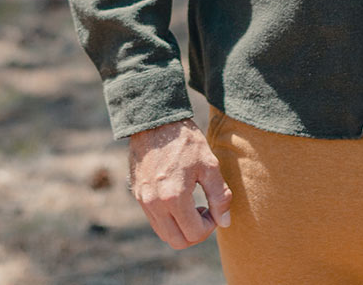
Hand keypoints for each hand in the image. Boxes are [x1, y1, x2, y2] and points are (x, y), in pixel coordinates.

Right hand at [128, 118, 232, 248]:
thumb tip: (224, 222)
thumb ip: (219, 195)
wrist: (155, 121)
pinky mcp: (138, 196)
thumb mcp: (209, 164)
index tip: (216, 208)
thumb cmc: (185, 141)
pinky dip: (170, 219)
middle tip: (207, 211)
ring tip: (195, 204)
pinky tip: (181, 199)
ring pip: (164, 234)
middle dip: (196, 232)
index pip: (194, 233)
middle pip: (177, 241)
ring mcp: (144, 202)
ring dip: (182, 227)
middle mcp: (155, 205)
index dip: (211, 225)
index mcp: (174, 198)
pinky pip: (155, 221)